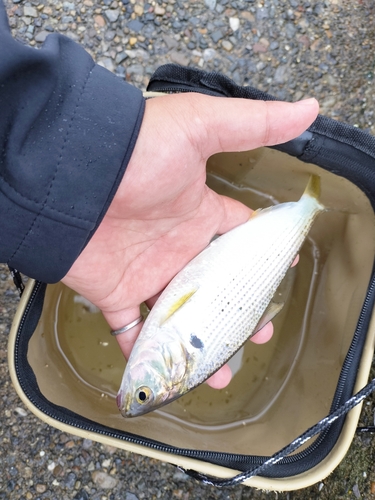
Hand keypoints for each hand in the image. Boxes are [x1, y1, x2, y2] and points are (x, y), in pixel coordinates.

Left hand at [62, 93, 318, 388]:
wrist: (73, 177)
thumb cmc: (138, 150)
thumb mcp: (200, 127)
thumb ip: (254, 124)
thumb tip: (309, 109)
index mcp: (199, 213)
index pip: (238, 236)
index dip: (261, 255)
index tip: (283, 274)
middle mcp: (176, 246)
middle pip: (214, 286)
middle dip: (237, 312)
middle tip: (259, 335)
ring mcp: (146, 272)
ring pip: (178, 316)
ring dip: (199, 344)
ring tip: (220, 371)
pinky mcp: (115, 293)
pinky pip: (130, 332)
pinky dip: (144, 355)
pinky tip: (167, 375)